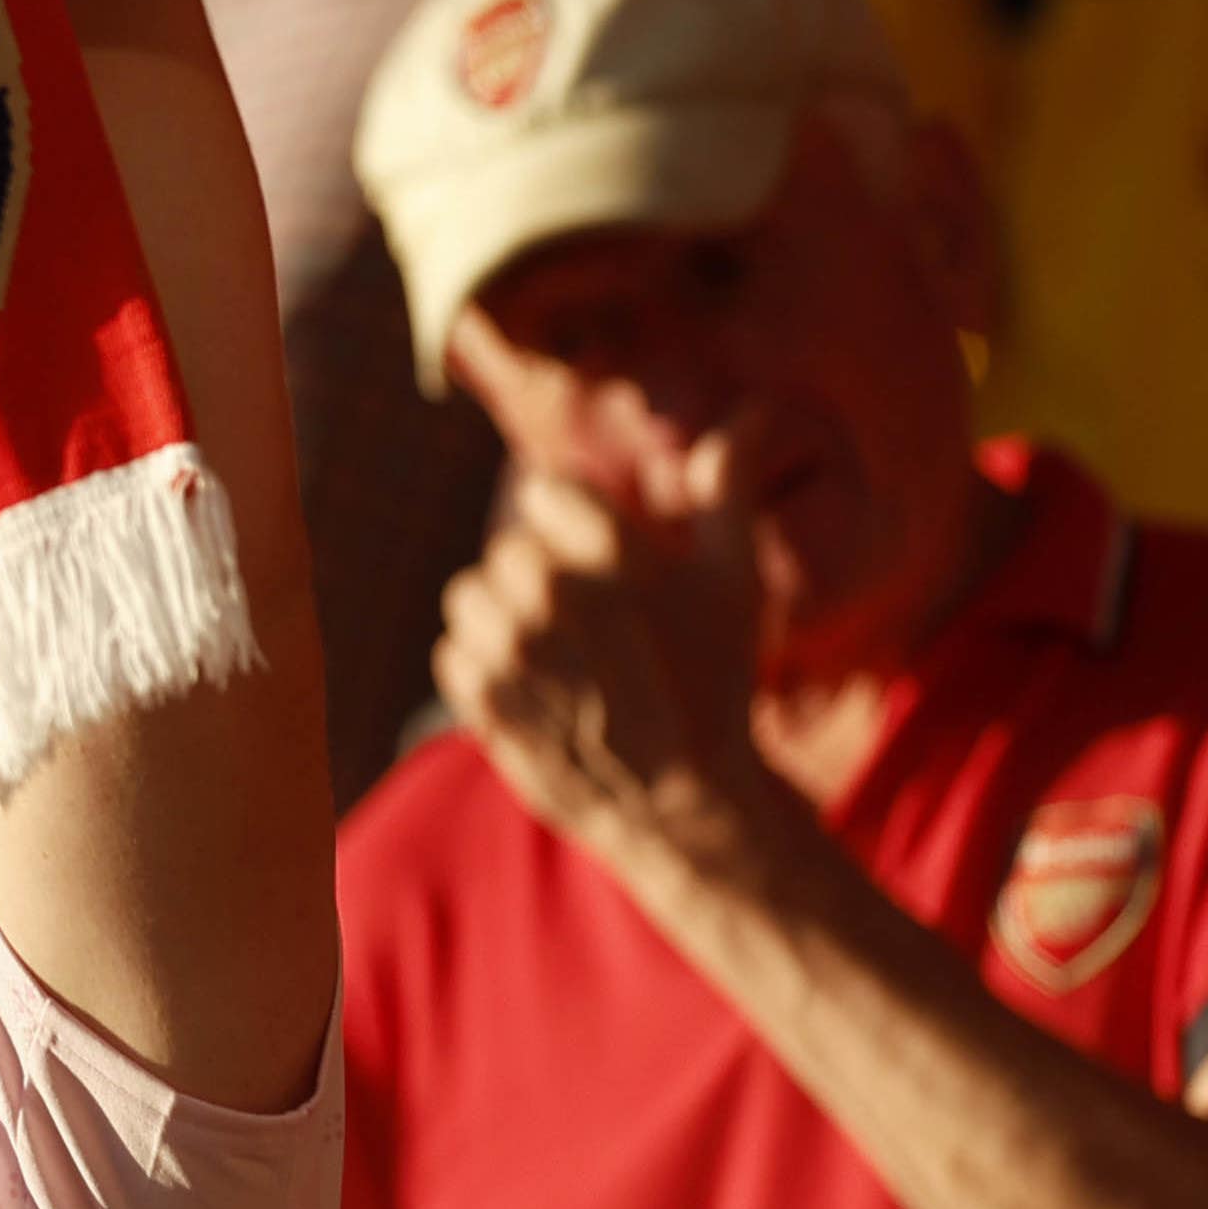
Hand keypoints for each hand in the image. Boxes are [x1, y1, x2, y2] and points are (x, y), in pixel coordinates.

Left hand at [430, 465, 781, 883]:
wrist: (682, 799)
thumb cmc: (713, 678)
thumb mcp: (736, 578)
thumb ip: (729, 485)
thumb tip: (753, 409)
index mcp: (615, 553)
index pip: (545, 492)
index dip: (571, 524)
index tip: (599, 559)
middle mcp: (555, 595)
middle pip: (508, 545)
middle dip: (543, 573)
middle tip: (587, 616)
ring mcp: (511, 651)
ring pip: (470, 593)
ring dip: (504, 615)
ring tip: (558, 651)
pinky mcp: (480, 700)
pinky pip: (454, 650)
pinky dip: (484, 665)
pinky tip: (536, 687)